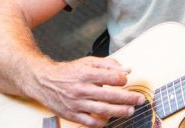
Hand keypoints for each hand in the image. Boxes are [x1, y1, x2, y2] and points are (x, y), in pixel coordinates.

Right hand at [29, 56, 145, 127]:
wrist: (44, 81)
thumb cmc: (69, 72)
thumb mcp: (88, 62)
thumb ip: (109, 64)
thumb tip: (127, 70)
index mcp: (86, 74)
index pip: (111, 78)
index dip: (122, 80)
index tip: (126, 81)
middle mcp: (82, 89)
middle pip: (110, 96)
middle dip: (128, 98)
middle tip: (139, 100)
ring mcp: (77, 103)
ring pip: (102, 110)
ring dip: (119, 111)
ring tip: (130, 111)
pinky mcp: (72, 114)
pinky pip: (90, 122)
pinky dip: (102, 122)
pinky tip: (109, 118)